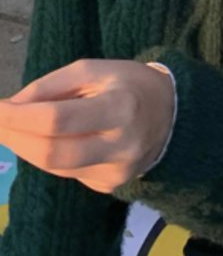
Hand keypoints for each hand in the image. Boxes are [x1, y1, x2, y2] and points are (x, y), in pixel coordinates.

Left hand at [0, 59, 174, 192]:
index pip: (56, 120)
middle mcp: (122, 147)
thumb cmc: (130, 84)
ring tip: (16, 129)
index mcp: (121, 108)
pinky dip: (50, 156)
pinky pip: (68, 173)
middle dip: (13, 138)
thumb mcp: (92, 70)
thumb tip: (11, 108)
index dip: (16, 118)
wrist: (173, 115)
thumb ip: (50, 86)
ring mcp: (117, 172)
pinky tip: (53, 140)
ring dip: (26, 148)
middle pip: (50, 153)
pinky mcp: (111, 185)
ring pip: (54, 168)